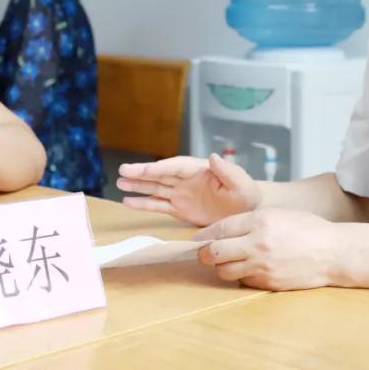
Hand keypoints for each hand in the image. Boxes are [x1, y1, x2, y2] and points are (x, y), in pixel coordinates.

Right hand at [118, 153, 260, 226]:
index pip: (174, 167)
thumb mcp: (240, 182)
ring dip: (139, 187)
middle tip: (122, 171)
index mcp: (199, 170)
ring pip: (156, 189)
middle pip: (160, 175)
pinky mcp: (181, 210)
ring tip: (119, 184)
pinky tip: (128, 202)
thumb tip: (213, 156)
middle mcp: (186, 180)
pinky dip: (144, 204)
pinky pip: (159, 205)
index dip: (157, 168)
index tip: (140, 169)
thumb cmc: (247, 194)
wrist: (249, 212)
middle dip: (142, 174)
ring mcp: (182, 195)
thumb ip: (227, 171)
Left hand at [193, 208, 342, 290]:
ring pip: (225, 271)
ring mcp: (263, 266)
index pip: (220, 228)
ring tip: (228, 261)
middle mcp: (258, 243)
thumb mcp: (278, 214)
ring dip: (222, 267)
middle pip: (215, 252)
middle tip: (206, 253)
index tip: (195, 239)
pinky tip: (249, 269)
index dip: (203, 235)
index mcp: (260, 220)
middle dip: (206, 254)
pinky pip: (243, 281)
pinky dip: (241, 276)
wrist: (333, 252)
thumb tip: (223, 231)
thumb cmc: (308, 229)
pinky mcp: (269, 283)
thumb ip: (250, 221)